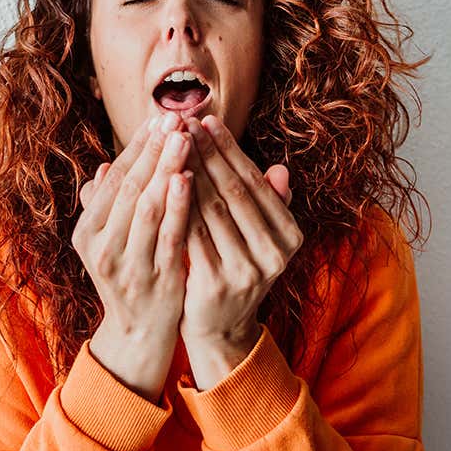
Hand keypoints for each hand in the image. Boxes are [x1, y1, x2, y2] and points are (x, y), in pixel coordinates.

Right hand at [72, 111, 193, 398]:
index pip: (114, 179)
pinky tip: (189, 179)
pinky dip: (177, 205)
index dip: (137, 147)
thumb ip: (109, 207)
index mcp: (87, 232)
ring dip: (166, 168)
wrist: (139, 334)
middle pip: (129, 188)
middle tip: (175, 117)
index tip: (159, 118)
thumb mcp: (112, 241)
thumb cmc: (131, 276)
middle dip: (154, 150)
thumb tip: (107, 167)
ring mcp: (127, 265)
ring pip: (146, 207)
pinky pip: (168, 235)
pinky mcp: (155, 279)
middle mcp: (100, 248)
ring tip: (184, 138)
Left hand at [178, 115, 302, 383]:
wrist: (220, 330)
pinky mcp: (216, 285)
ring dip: (188, 171)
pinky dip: (176, 206)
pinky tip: (160, 183)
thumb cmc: (235, 271)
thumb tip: (281, 168)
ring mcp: (247, 271)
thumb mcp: (258, 240)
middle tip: (181, 122)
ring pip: (211, 210)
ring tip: (168, 144)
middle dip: (205, 153)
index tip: (205, 120)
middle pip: (233, 192)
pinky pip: (191, 235)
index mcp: (290, 236)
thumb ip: (268, 205)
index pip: (254, 182)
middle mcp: (275, 254)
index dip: (229, 148)